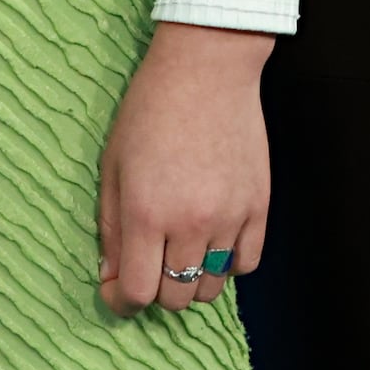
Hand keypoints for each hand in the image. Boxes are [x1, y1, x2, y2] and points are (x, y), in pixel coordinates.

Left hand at [96, 22, 270, 314]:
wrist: (206, 68)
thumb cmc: (150, 110)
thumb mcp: (112, 165)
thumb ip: (110, 227)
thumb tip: (111, 276)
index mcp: (147, 212)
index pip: (137, 291)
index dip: (120, 301)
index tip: (115, 290)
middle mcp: (191, 222)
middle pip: (175, 298)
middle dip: (154, 290)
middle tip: (147, 264)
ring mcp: (230, 217)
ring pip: (211, 287)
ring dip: (191, 280)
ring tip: (180, 251)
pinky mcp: (258, 207)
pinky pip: (246, 264)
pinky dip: (227, 265)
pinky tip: (212, 243)